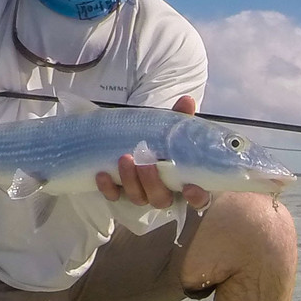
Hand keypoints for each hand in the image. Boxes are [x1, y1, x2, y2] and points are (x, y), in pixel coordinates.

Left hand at [95, 96, 211, 210]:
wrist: (136, 142)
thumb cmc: (162, 141)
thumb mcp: (172, 129)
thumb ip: (181, 118)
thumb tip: (186, 101)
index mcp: (184, 181)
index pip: (199, 199)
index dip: (196, 197)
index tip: (189, 187)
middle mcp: (164, 192)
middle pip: (161, 199)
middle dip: (152, 183)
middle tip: (145, 163)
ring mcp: (142, 194)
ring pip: (138, 197)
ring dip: (130, 181)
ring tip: (124, 159)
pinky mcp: (121, 193)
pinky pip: (114, 196)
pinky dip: (108, 188)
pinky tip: (102, 174)